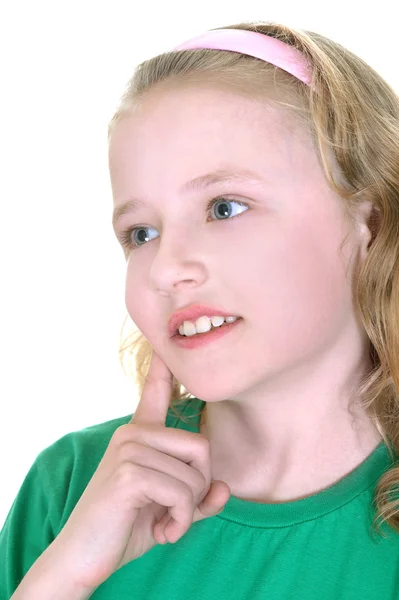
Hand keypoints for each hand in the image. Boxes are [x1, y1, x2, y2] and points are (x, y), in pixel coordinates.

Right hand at [50, 348, 230, 591]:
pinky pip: (183, 494)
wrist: (82, 559)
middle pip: (202, 448)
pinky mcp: (129, 472)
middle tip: (174, 513)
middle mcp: (133, 433)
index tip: (165, 343)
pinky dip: (180, 522)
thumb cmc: (125, 529)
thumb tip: (226, 489)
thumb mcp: (170, 510)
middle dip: (199, 489)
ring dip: (187, 512)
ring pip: (195, 476)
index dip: (164, 367)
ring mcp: (129, 449)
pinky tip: (161, 534)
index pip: (156, 392)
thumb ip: (199, 498)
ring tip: (162, 525)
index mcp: (139, 435)